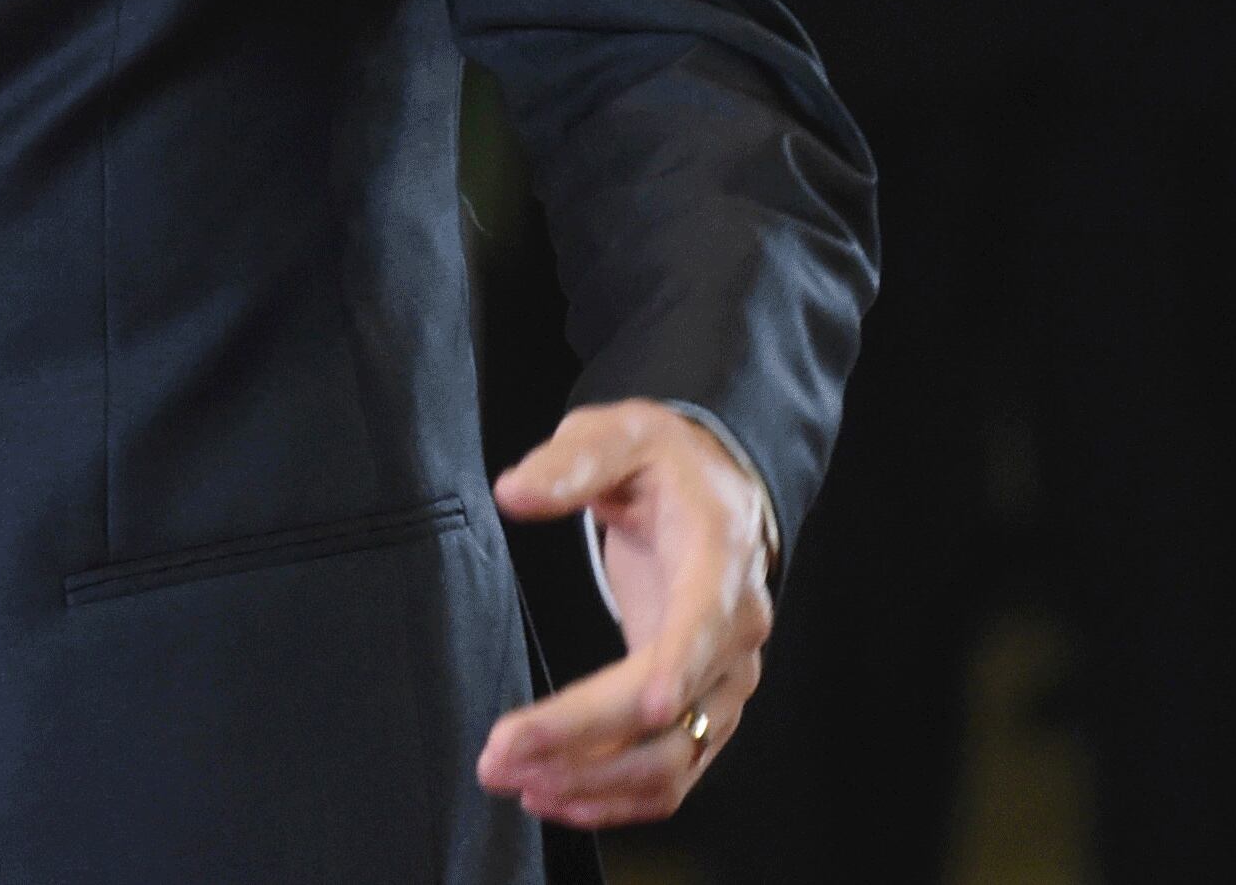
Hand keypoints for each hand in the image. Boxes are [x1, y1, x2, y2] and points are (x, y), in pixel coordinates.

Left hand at [479, 399, 774, 828]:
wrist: (713, 490)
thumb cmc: (660, 462)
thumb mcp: (616, 436)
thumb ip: (568, 464)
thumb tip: (514, 493)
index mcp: (721, 560)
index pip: (706, 623)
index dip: (677, 666)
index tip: (642, 706)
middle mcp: (735, 633)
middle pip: (672, 711)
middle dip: (585, 739)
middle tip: (500, 753)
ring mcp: (724, 681)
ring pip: (671, 760)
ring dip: (593, 782)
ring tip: (514, 781)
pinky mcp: (704, 710)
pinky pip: (671, 774)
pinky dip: (616, 798)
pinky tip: (556, 797)